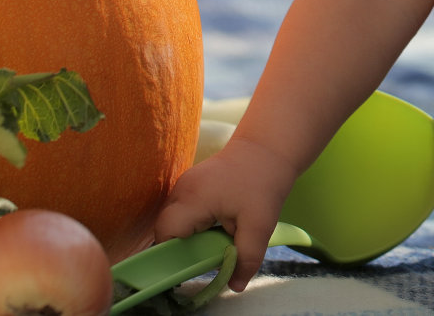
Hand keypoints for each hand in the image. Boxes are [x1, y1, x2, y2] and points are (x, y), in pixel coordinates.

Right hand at [153, 135, 301, 291]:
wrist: (269, 148)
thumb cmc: (264, 183)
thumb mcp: (260, 224)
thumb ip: (247, 257)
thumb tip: (236, 286)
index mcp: (193, 198)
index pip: (165, 232)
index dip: (173, 252)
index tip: (193, 261)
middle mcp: (182, 189)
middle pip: (166, 227)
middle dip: (183, 244)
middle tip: (209, 249)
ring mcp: (184, 183)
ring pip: (174, 218)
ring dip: (190, 232)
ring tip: (216, 233)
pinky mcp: (191, 182)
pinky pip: (183, 209)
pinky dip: (195, 220)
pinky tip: (217, 221)